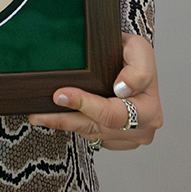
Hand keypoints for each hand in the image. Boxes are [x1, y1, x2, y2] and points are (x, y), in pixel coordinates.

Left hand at [28, 32, 161, 149]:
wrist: (132, 64)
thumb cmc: (135, 57)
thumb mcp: (140, 50)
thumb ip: (138, 69)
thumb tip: (123, 89)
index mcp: (150, 110)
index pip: (113, 114)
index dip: (85, 105)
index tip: (61, 95)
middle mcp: (143, 130)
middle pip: (97, 129)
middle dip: (66, 120)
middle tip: (40, 113)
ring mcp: (129, 139)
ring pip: (91, 134)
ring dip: (64, 125)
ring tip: (40, 117)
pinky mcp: (116, 141)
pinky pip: (91, 137)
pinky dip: (73, 127)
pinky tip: (56, 117)